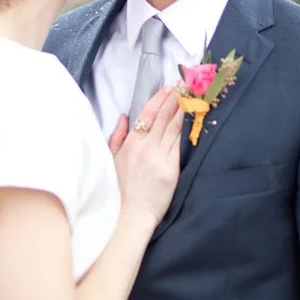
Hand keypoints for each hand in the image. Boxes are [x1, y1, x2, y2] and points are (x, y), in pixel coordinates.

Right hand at [112, 88, 182, 228]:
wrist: (130, 215)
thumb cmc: (118, 189)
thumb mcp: (110, 160)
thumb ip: (117, 137)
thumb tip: (123, 117)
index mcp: (130, 144)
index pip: (147, 115)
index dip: (159, 99)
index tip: (168, 88)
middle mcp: (146, 148)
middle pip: (163, 118)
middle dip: (174, 99)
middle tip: (184, 85)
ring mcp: (160, 159)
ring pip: (173, 129)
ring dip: (181, 111)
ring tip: (189, 96)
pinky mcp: (171, 170)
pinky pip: (178, 146)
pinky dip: (183, 131)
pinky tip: (188, 120)